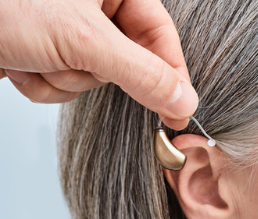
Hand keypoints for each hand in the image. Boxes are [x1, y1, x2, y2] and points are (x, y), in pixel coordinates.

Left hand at [0, 0, 197, 129]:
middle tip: (69, 58)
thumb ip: (142, 73)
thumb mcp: (83, 40)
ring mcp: (66, 29)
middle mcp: (92, 5)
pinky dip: (41, 83)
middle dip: (92, 71)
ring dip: (62, 78)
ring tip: (34, 55)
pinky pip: (62, 84)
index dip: (172, 75)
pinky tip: (20, 62)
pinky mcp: (43, 49)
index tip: (181, 112)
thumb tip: (183, 101)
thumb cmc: (3, 4)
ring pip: (90, 78)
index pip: (161, 35)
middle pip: (125, 62)